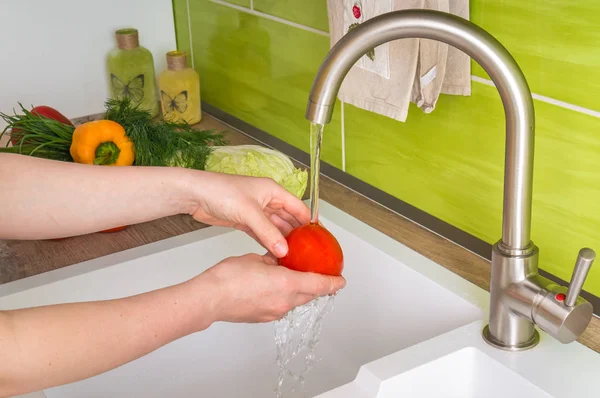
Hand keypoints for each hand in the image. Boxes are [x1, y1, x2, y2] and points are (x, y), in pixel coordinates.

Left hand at [188, 172, 309, 256]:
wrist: (195, 195)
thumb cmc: (221, 192)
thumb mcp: (249, 213)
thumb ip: (268, 232)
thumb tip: (284, 250)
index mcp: (273, 191)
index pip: (299, 207)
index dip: (309, 222)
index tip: (318, 238)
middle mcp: (267, 200)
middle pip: (289, 219)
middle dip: (297, 234)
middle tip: (307, 252)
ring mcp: (256, 211)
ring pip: (275, 228)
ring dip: (282, 241)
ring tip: (293, 256)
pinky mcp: (245, 221)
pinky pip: (262, 233)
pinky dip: (269, 243)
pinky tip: (275, 254)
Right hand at [193, 253, 345, 323]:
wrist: (210, 299)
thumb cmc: (228, 278)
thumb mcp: (256, 259)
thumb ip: (273, 260)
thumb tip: (278, 258)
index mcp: (287, 284)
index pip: (319, 285)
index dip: (333, 283)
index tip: (341, 280)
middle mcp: (285, 302)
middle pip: (310, 295)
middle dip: (318, 287)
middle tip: (323, 279)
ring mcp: (274, 312)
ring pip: (295, 301)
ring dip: (299, 291)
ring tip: (294, 279)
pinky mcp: (264, 317)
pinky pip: (281, 306)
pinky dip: (284, 297)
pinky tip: (274, 288)